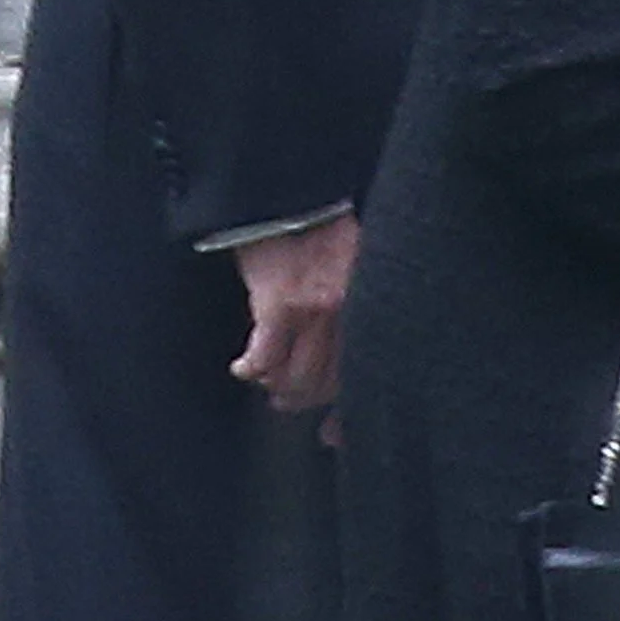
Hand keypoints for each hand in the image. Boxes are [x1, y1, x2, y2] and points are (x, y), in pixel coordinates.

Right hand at [230, 211, 359, 413]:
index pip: (368, 373)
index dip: (349, 412)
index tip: (336, 432)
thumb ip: (363, 306)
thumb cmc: (327, 225)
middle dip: (307, 398)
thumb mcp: (362, 266)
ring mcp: (317, 311)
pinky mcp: (280, 304)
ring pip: (298, 378)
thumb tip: (364, 351)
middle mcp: (353, 312)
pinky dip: (252, 369)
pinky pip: (264, 358)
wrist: (292, 188)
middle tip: (290, 401)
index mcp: (375, 304)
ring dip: (279, 386)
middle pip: (331, 383)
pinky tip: (244, 370)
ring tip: (269, 383)